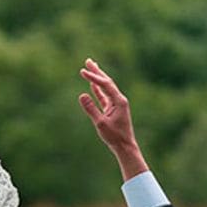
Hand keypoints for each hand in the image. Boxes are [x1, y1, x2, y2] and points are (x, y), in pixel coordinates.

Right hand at [77, 59, 147, 179]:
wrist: (124, 146)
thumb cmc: (114, 136)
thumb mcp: (100, 123)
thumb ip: (91, 109)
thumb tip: (81, 95)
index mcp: (119, 101)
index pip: (105, 85)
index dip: (94, 77)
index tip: (82, 71)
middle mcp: (119, 100)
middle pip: (107, 82)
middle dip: (97, 71)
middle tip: (88, 61)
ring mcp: (116, 104)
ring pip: (105, 88)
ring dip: (97, 78)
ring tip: (90, 68)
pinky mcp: (113, 109)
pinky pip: (104, 96)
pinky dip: (97, 89)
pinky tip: (92, 84)